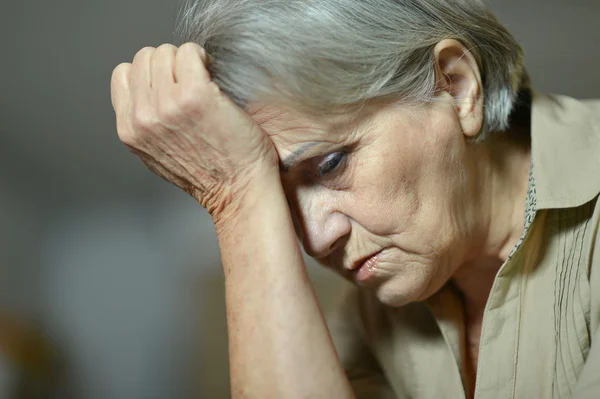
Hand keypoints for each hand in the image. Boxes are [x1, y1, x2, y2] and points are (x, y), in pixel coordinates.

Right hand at [110, 43, 277, 217]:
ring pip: (166, 52)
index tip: (171, 86)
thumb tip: (151, 93)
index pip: (123, 74)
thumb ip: (146, 125)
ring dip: (187, 61)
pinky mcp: (196, 94)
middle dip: (169, 65)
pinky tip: (214, 79)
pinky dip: (203, 58)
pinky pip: (190, 52)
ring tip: (204, 83)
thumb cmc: (211, 175)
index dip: (150, 75)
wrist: (240, 189)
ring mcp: (168, 104)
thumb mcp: (159, 155)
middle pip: (144, 59)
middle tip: (192, 84)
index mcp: (130, 131)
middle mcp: (144, 117)